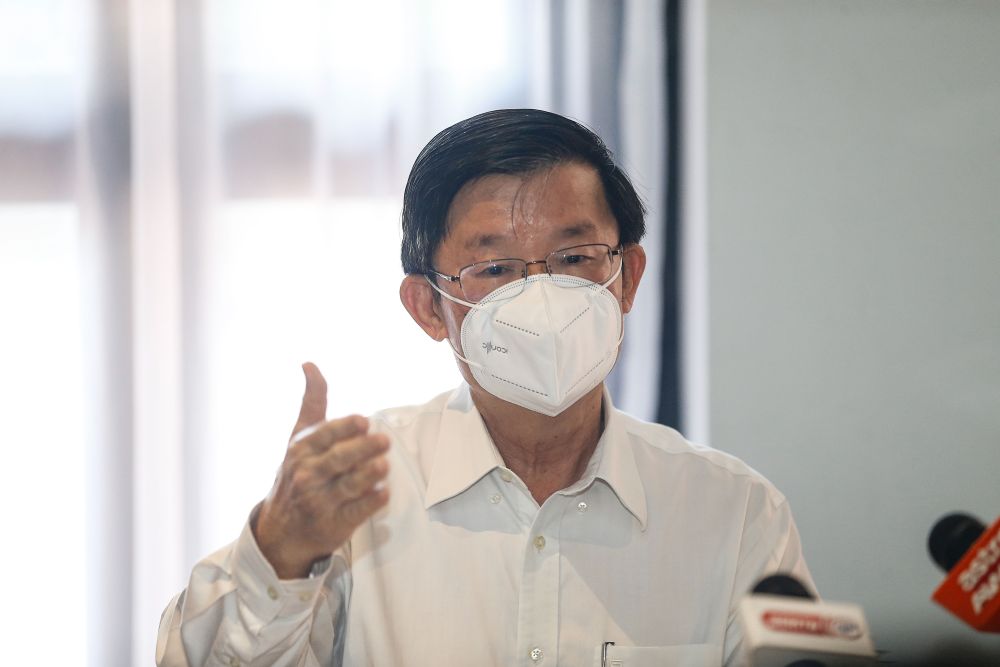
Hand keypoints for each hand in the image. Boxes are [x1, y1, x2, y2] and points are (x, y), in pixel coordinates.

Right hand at [254, 362, 390, 578]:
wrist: (281, 530)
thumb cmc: (297, 473)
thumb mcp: (299, 438)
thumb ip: (311, 402)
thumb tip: (309, 363)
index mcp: (301, 451)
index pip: (323, 436)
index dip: (343, 429)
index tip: (362, 420)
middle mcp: (307, 475)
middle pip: (337, 460)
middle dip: (361, 450)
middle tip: (384, 440)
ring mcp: (319, 501)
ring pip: (346, 486)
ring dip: (367, 476)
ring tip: (384, 466)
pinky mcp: (334, 524)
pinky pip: (354, 513)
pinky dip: (369, 504)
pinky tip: (383, 494)